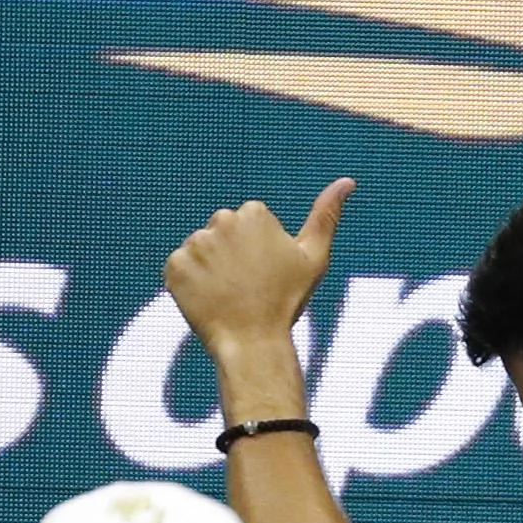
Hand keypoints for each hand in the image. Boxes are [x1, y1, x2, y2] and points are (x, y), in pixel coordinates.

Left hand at [166, 178, 352, 358]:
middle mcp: (220, 221)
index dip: (257, 250)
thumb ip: (327, 215)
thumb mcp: (314, 256)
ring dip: (209, 269)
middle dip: (230, 254)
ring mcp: (194, 244)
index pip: (248, 224)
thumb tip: (348, 181)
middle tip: (245, 285)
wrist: (252, 341)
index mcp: (253, 213)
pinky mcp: (174, 267)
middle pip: (221, 234)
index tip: (264, 272)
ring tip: (227, 294)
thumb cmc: (286, 301)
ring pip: (200, 252)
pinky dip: (189, 284)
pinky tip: (207, 299)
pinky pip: (179, 270)